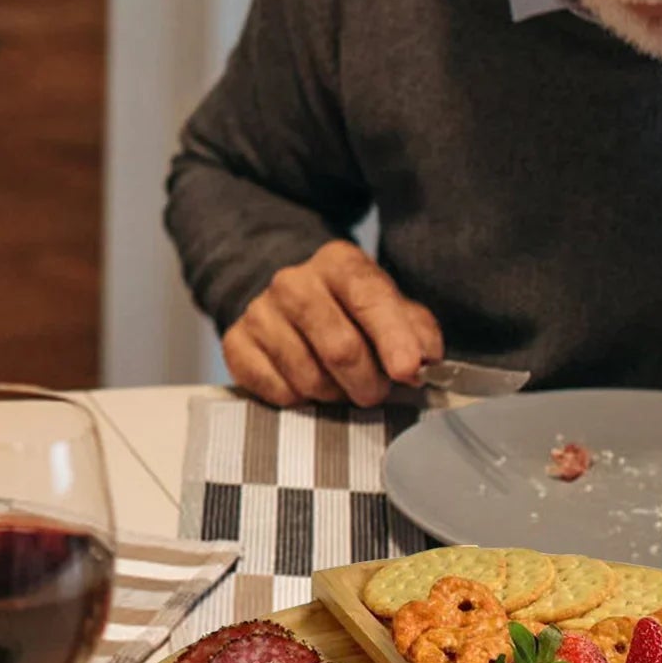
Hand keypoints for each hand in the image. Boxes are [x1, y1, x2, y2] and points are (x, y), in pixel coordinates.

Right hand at [222, 241, 442, 406]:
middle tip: (375, 391)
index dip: (393, 338)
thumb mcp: (390, 309)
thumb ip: (415, 331)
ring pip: (308, 376)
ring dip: (334, 394)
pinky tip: (305, 383)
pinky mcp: (236, 342)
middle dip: (367, 382)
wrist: (291, 304)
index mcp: (339, 263)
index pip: (369, 297)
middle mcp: (294, 281)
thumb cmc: (350, 312)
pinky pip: (277, 391)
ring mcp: (260, 311)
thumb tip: (425, 359)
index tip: (408, 371)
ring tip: (339, 384)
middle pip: (340, 347)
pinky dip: (300, 400)